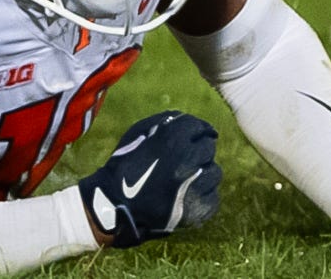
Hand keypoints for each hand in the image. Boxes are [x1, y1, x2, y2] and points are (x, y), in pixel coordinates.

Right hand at [75, 111, 220, 248]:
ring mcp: (194, 186)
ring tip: (188, 178)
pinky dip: (203, 196)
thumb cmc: (125, 164)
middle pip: (209, 149)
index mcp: (172, 138)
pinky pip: (213, 197)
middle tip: (188, 159)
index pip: (199, 127)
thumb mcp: (138, 132)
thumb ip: (164, 121)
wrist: (115, 203)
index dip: (199, 130)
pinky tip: (189, 195)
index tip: (200, 135)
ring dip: (203, 174)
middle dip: (200, 152)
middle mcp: (187, 160)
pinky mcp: (197, 210)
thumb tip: (187, 120)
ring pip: (215, 173)